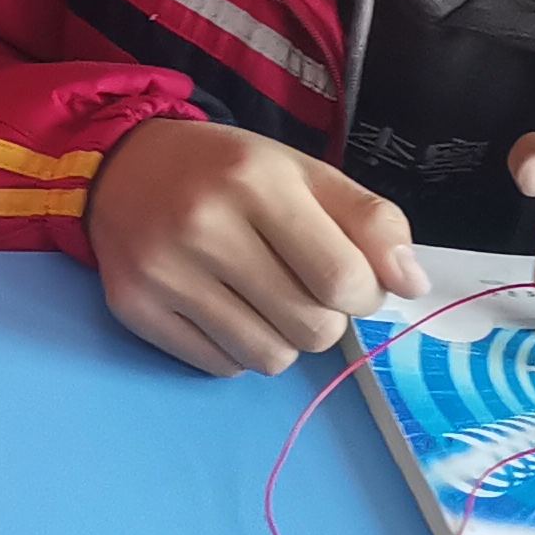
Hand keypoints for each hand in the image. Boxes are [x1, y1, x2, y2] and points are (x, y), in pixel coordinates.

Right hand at [86, 115, 425, 374]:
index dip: (366, 295)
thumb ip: (369, 221)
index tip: (354, 283)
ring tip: (260, 298)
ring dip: (281, 340)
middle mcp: (203, 226)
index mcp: (256, 182)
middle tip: (302, 288)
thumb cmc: (228, 171)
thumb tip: (412, 284)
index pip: (342, 280)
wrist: (122, 167)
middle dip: (324, 319)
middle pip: (311, 329)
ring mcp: (163, 272)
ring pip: (268, 359)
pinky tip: (221, 307)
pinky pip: (221, 367)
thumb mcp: (304, 173)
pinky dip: (236, 349)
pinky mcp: (134, 308)